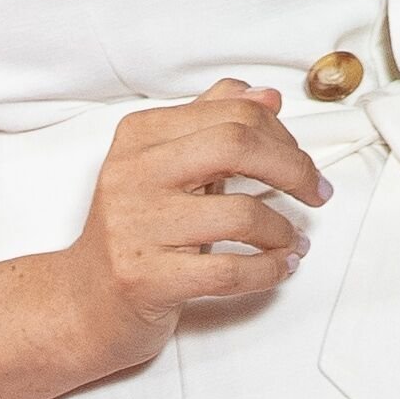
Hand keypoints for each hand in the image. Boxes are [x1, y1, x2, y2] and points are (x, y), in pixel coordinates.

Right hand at [59, 80, 329, 373]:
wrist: (83, 302)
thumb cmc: (135, 231)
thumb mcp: (166, 165)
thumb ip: (212, 124)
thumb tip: (267, 96)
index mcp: (141, 135)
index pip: (233, 112)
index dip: (283, 135)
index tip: (301, 160)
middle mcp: (134, 173)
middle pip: (237, 145)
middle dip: (293, 168)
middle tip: (315, 191)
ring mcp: (137, 227)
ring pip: (241, 214)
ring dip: (283, 230)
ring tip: (293, 240)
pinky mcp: (146, 279)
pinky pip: (228, 270)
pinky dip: (269, 269)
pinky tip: (280, 267)